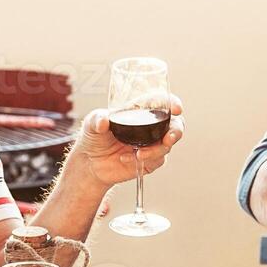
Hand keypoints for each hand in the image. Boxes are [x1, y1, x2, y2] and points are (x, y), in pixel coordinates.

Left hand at [70, 98, 184, 187]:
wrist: (91, 163)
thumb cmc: (94, 137)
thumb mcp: (91, 124)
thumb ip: (96, 119)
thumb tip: (103, 121)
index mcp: (140, 110)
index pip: (162, 102)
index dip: (172, 103)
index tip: (176, 108)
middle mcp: (150, 126)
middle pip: (175, 124)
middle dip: (176, 131)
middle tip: (168, 138)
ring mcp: (152, 144)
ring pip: (167, 145)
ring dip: (156, 150)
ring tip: (139, 154)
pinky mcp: (150, 160)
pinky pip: (156, 160)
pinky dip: (145, 160)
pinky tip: (127, 159)